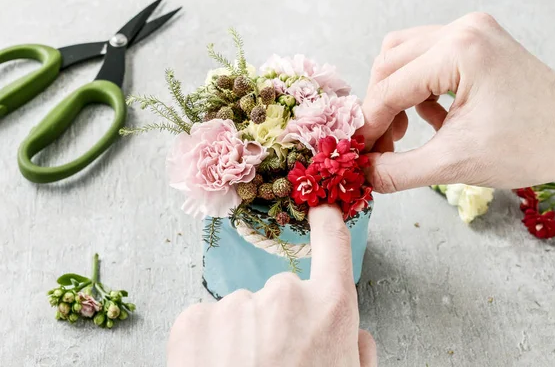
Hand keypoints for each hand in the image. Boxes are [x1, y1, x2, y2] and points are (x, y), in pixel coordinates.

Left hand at [167, 204, 376, 366]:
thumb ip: (358, 351)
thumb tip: (353, 331)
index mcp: (330, 309)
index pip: (334, 243)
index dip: (328, 221)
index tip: (323, 208)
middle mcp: (283, 294)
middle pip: (282, 292)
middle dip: (279, 321)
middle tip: (275, 363)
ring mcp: (234, 305)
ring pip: (242, 309)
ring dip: (242, 335)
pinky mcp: (192, 320)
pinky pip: (207, 321)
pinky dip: (209, 342)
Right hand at [359, 12, 554, 191]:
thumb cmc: (532, 145)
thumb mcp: (456, 163)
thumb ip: (399, 170)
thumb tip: (363, 174)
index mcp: (459, 51)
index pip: (390, 87)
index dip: (369, 124)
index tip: (360, 153)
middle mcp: (462, 30)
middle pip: (389, 63)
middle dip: (380, 106)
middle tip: (383, 145)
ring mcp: (471, 31)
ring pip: (404, 55)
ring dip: (396, 94)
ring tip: (407, 130)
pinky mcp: (476, 42)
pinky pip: (427, 58)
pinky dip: (419, 89)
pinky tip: (434, 117)